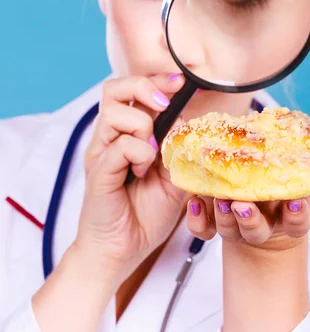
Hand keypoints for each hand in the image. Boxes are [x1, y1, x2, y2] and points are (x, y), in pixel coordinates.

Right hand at [73, 75, 187, 285]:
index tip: (181, 83)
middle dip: (143, 86)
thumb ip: (179, 153)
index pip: (133, 92)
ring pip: (115, 113)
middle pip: (113, 89)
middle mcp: (110, 139)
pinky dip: (139, 153)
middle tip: (164, 103)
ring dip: (143, 126)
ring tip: (153, 153)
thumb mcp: (174, 180)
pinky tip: (143, 171)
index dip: (157, 81)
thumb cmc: (144, 216)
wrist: (122, 250)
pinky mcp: (99, 172)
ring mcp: (101, 154)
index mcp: (126, 136)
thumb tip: (188, 126)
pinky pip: (119, 146)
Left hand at [186, 170, 309, 250]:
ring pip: (229, 230)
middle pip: (257, 231)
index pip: (296, 222)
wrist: (264, 205)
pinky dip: (199, 220)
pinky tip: (195, 201)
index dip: (297, 215)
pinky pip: (204, 229)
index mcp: (288, 217)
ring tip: (220, 199)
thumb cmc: (291, 194)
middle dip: (251, 220)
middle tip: (242, 205)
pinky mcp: (214, 222)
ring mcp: (236, 225)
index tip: (294, 203)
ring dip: (223, 217)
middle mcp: (262, 226)